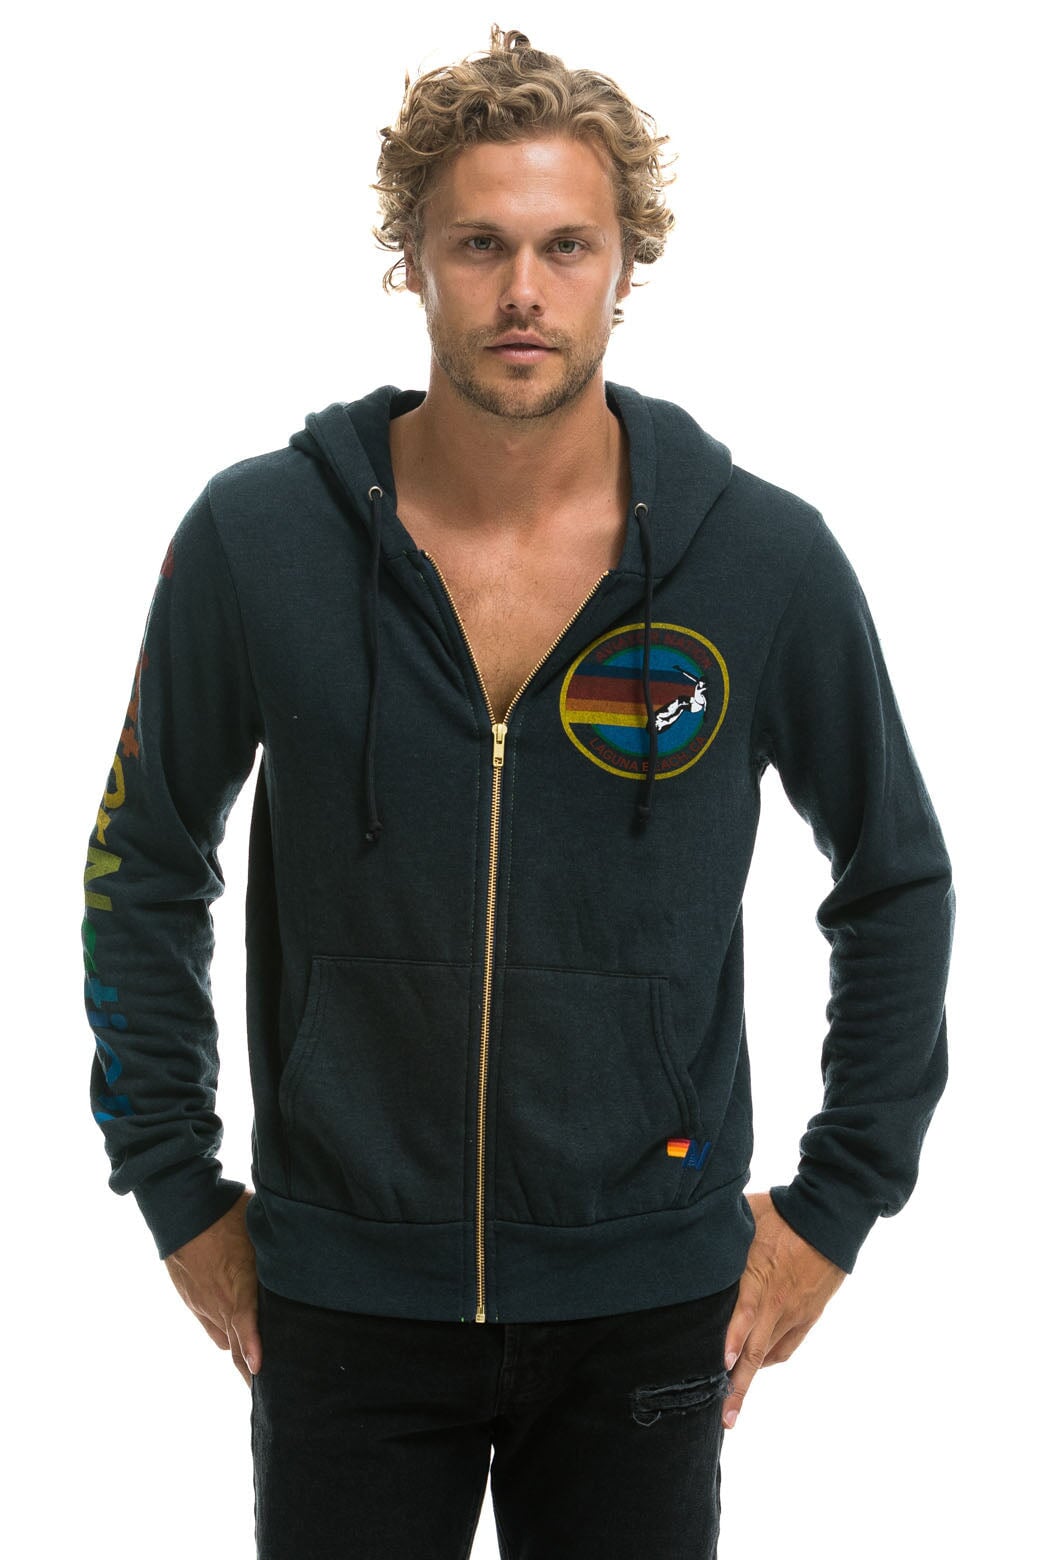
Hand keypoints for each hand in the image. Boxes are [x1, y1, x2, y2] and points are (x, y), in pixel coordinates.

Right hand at [164, 1189, 260, 1386]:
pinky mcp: (194, 1301)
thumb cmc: (226, 1212)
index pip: (244, 1320)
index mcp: (237, 1280)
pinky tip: (243, 1349)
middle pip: (236, 1344)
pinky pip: (214, 1329)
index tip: (261, 1367)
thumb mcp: (258, 1226)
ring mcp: (204, 1304)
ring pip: (227, 1341)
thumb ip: (278, 1249)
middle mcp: (219, 1299)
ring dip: (243, 1357)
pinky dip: (231, 1340)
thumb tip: (307, 1250)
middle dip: (253, 1369)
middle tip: (273, 1393)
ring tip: (264, 1376)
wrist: (181, 1209)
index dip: (253, 1344)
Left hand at [721, 1190, 845, 1428]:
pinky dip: (770, 1358)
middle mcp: (776, 1301)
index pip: (744, 1313)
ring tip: (733, 1400)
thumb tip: (690, 1228)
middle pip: (755, 1350)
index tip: (722, 1363)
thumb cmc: (783, 1212)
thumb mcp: (746, 1215)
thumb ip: (721, 1232)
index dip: (732, 1339)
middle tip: (725, 1417)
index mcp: (759, 1276)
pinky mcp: (808, 1314)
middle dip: (738, 1385)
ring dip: (751, 1375)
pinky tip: (757, 1364)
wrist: (829, 1219)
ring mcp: (794, 1311)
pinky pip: (787, 1345)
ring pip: (769, 1352)